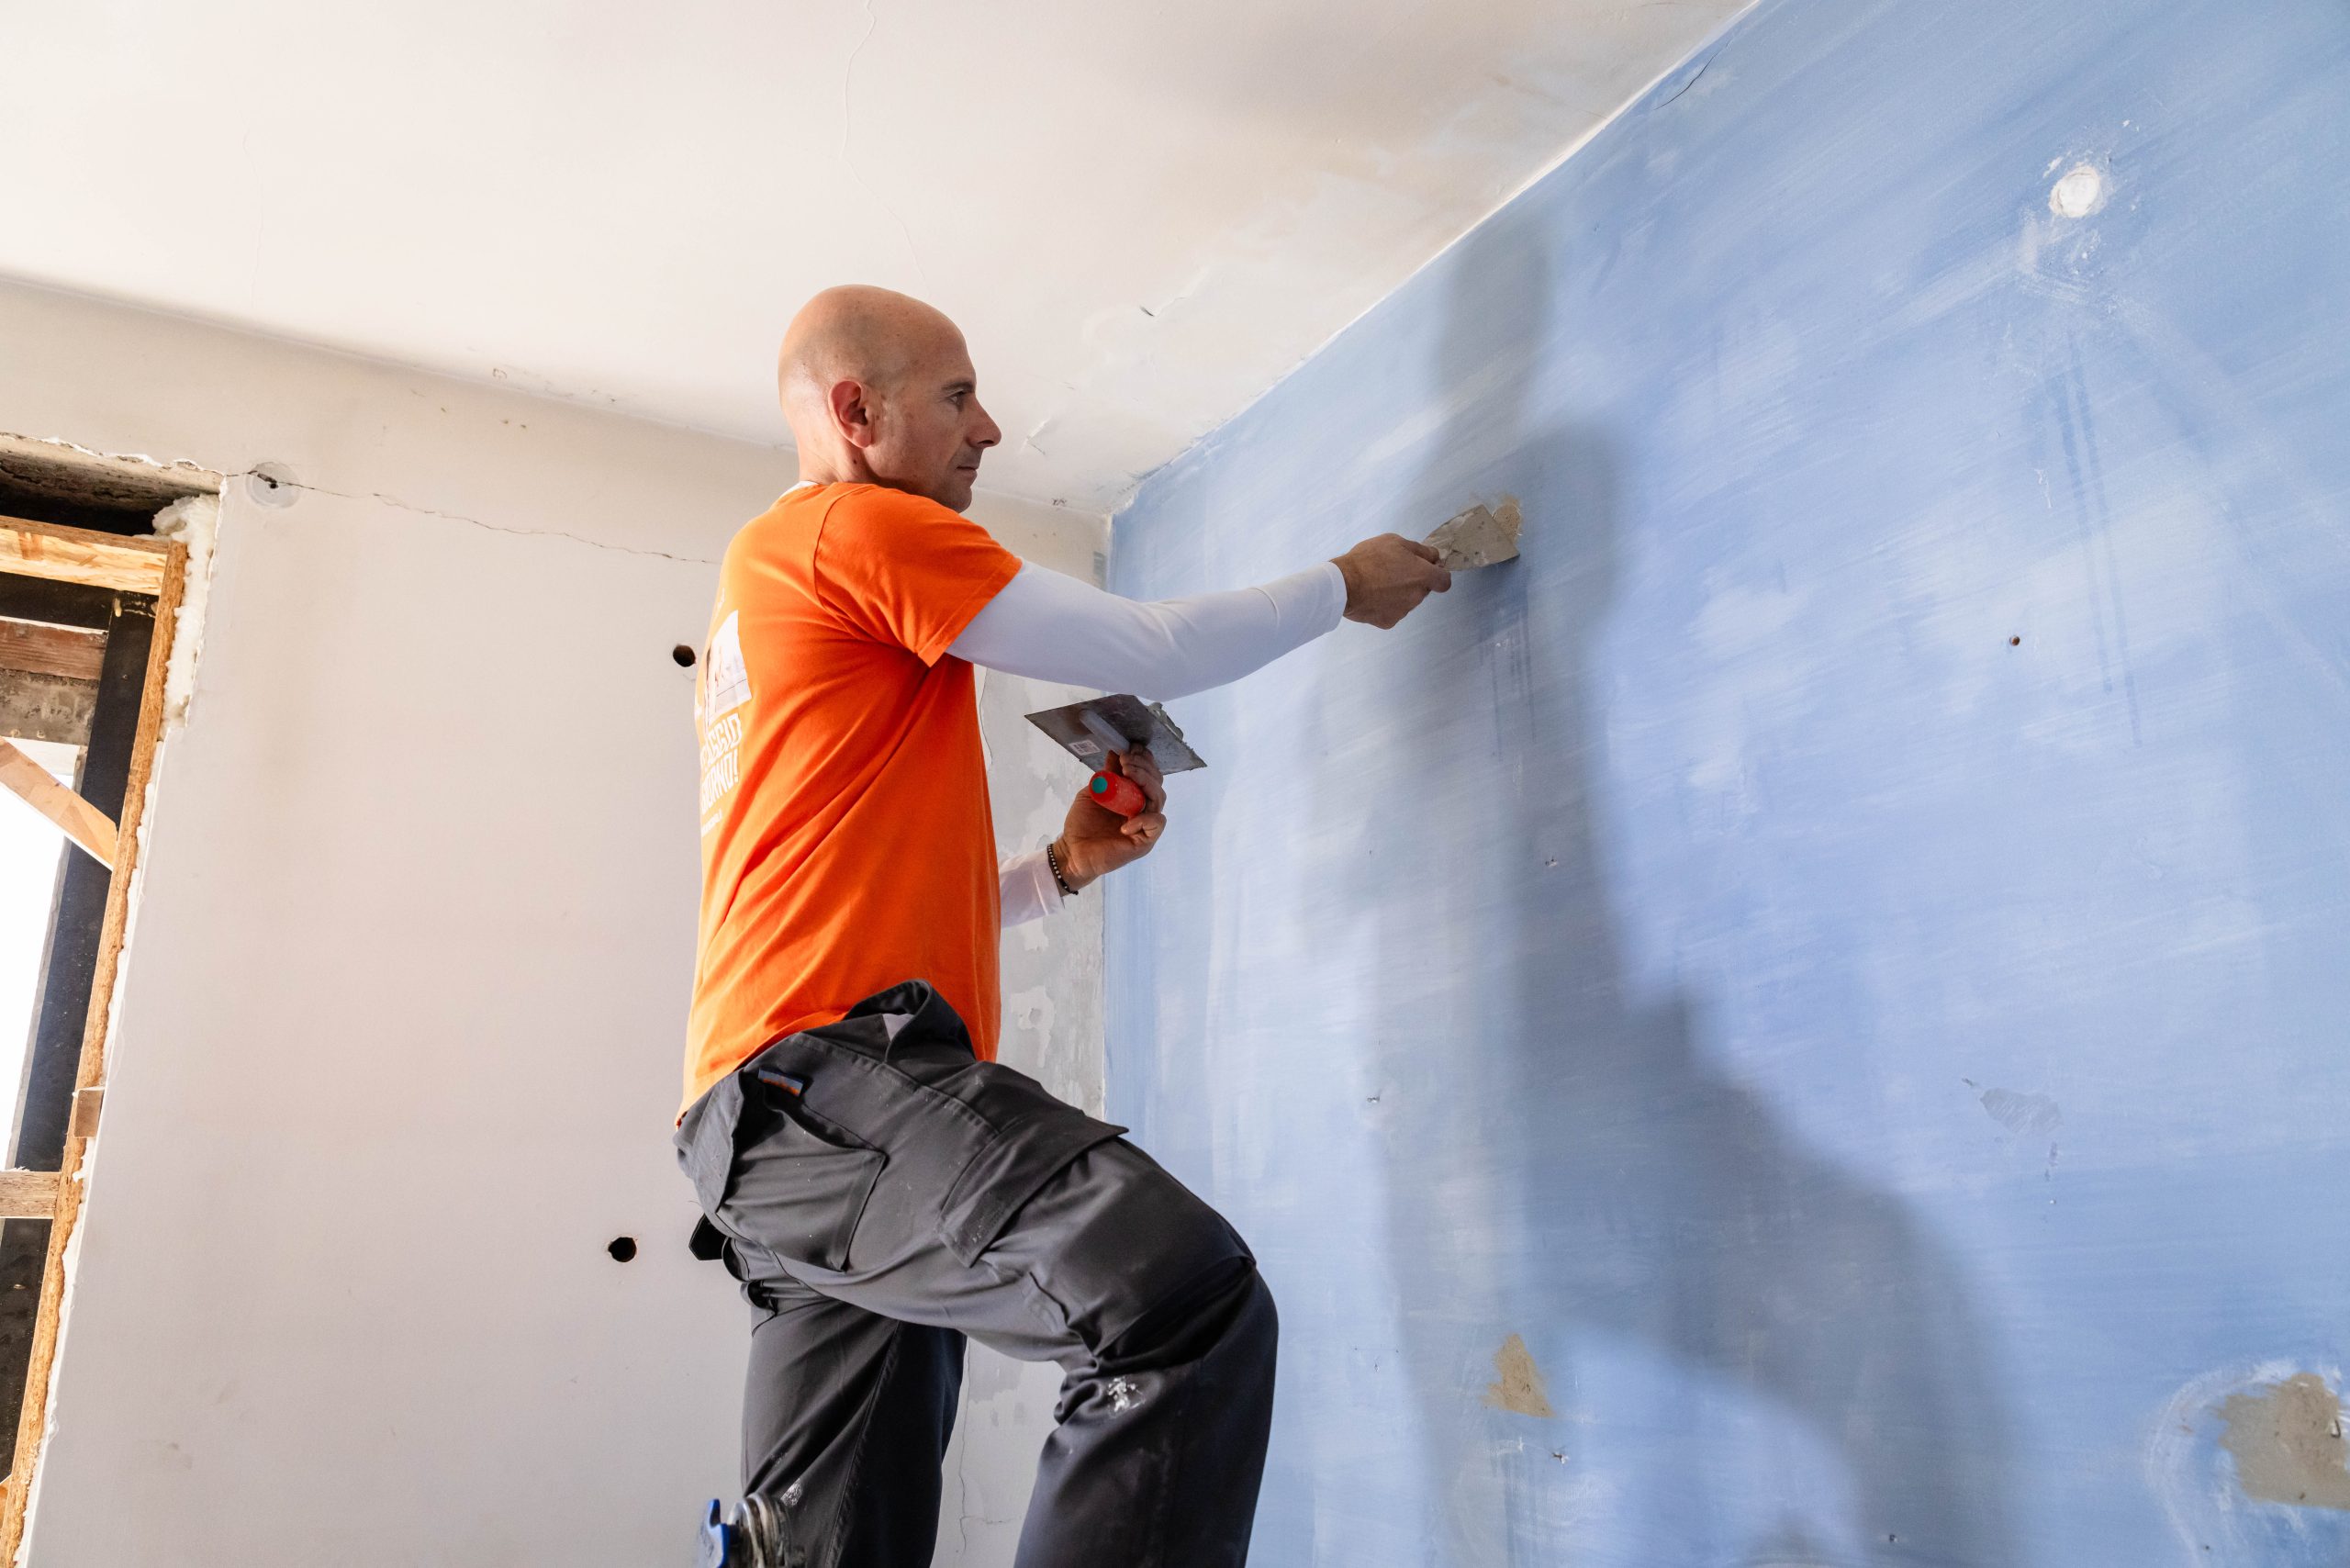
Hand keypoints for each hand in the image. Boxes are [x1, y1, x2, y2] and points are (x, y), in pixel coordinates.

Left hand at [1053, 750, 1165, 890]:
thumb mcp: (1095, 792)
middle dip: (1143, 767)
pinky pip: (1156, 824)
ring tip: (1127, 773)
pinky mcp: (1145, 841)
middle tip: (1126, 761)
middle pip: (1157, 782)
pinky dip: (1144, 818)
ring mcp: (1145, 824)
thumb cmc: (1082, 823)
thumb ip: (1108, 775)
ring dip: (1145, 782)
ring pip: (1159, 798)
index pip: (1149, 774)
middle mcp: (1143, 808)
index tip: (1130, 749)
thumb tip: (1115, 751)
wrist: (1073, 851)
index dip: (1144, 760)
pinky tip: (1126, 819)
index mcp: (1133, 796)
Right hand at [1332, 534, 1450, 627]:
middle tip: (1393, 571)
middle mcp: (1417, 596)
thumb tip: (1434, 557)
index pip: (1444, 581)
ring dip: (1399, 593)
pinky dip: (1386, 605)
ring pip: (1407, 601)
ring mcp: (1404, 611)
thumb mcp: (1395, 541)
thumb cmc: (1370, 559)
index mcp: (1423, 576)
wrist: (1344, 584)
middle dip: (1414, 581)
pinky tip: (1372, 596)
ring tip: (1378, 583)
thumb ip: (1420, 550)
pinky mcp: (1389, 622)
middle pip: (1423, 590)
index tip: (1426, 568)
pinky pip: (1393, 612)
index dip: (1438, 574)